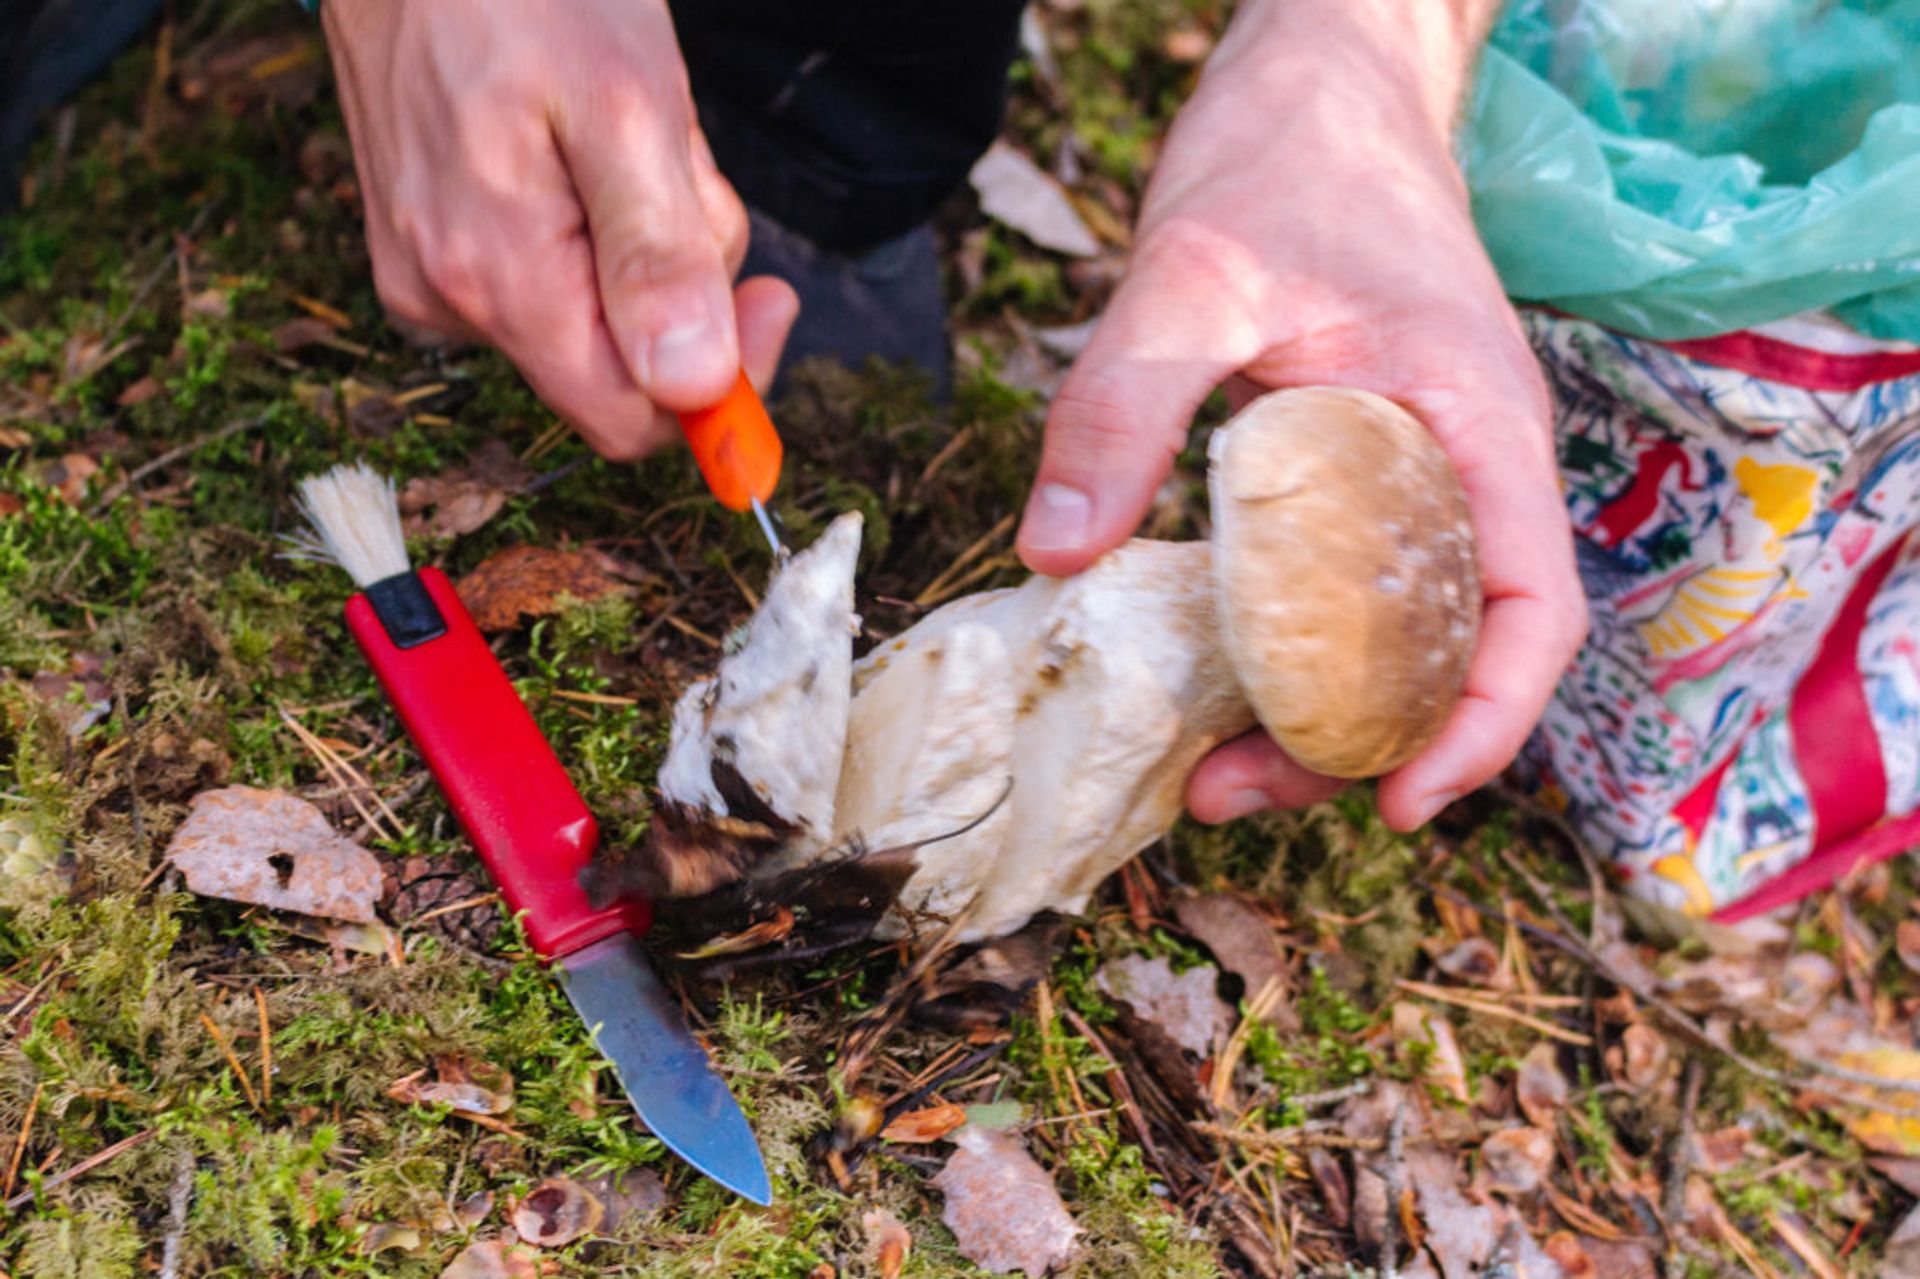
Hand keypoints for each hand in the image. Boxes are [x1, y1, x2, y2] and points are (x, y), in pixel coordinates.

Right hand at [321, 0, 797, 456]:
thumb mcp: (626, 106)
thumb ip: (659, 255)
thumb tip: (694, 385)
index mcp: (500, 280)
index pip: (634, 419)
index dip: (723, 381)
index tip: (773, 294)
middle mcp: (451, 298)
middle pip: (623, 361)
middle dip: (682, 273)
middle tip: (674, 156)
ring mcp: (431, 273)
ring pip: (593, 310)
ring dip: (642, 234)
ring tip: (616, 125)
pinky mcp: (428, 242)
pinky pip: (549, 269)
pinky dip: (591, 214)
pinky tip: (574, 137)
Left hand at [1016, 1, 1585, 830]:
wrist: (1319, 84)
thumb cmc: (1283, 159)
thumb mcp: (1188, 275)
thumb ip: (1123, 404)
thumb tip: (1056, 553)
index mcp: (1475, 422)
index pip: (1530, 609)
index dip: (1480, 725)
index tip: (1394, 802)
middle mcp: (1469, 462)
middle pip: (1453, 649)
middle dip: (1358, 745)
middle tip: (1225, 791)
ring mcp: (1424, 465)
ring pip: (1399, 628)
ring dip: (1317, 710)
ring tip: (1203, 762)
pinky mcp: (1368, 462)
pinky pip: (1355, 580)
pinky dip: (1295, 644)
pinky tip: (1208, 669)